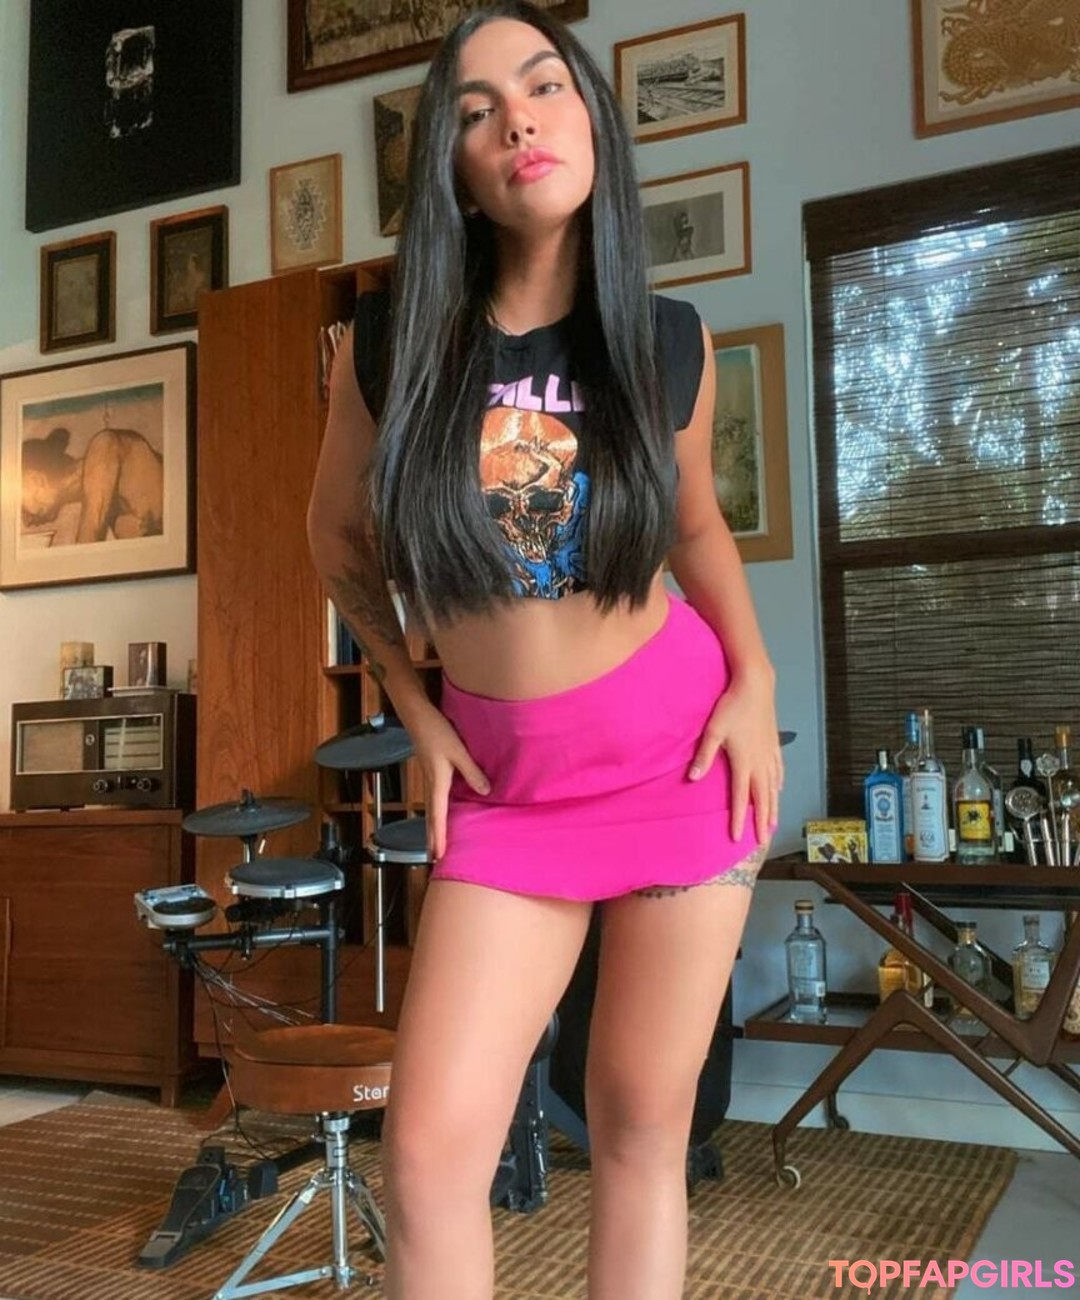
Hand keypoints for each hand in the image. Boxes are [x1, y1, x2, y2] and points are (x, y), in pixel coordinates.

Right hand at [409, 706, 489, 862]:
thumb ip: (472, 772)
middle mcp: (431, 783)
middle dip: (432, 838)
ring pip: (431, 808)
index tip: (437, 855)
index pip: (437, 816)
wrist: (416, 715)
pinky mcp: (430, 771)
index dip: (438, 836)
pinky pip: (433, 798)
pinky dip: (435, 811)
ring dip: (432, 826)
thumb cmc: (437, 732)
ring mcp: (429, 778)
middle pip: (431, 817)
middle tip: (433, 858)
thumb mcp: (458, 751)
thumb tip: (485, 792)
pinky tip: (440, 812)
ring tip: (434, 842)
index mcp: (437, 782)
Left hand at [688, 668, 781, 844]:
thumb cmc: (731, 707)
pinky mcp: (774, 743)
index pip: (741, 797)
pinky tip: (779, 789)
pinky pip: (779, 769)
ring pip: (774, 787)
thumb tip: (694, 778)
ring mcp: (770, 753)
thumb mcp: (712, 731)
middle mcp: (760, 762)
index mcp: (744, 762)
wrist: (755, 685)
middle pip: (763, 798)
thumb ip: (704, 756)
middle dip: (762, 821)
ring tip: (773, 823)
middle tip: (763, 841)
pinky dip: (779, 783)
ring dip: (773, 806)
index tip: (738, 837)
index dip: (740, 819)